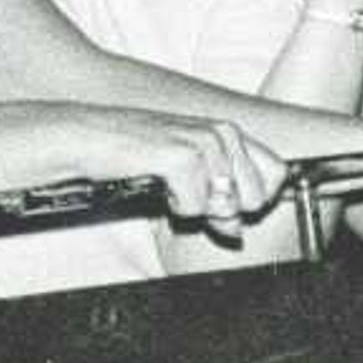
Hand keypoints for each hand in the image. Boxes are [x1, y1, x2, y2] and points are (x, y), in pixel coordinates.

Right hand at [136, 114, 287, 231]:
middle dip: (224, 210)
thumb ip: (220, 199)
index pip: (277, 173)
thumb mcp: (186, 173)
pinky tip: (157, 183)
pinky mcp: (182, 157)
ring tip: (169, 185)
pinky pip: (195, 208)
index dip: (254, 200)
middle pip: (256, 198)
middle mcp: (223, 133)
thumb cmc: (133, 154)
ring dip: (194, 207)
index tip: (224, 202)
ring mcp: (205, 143)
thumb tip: (236, 229)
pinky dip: (174, 207)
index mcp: (229, 133)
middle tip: (188, 193)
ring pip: (227, 206)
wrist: (85, 137)